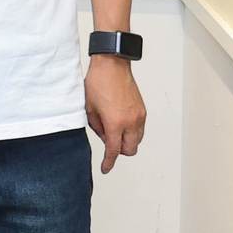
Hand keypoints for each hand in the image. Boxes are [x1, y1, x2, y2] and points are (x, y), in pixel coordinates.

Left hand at [86, 56, 146, 173]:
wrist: (112, 65)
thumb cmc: (98, 83)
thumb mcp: (89, 109)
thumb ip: (98, 128)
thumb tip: (105, 138)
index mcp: (115, 123)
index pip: (113, 151)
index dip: (108, 162)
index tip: (106, 168)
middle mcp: (131, 121)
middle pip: (130, 150)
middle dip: (119, 151)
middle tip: (108, 143)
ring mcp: (139, 116)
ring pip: (137, 140)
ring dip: (126, 141)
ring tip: (113, 129)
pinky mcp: (142, 110)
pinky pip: (140, 129)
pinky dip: (132, 131)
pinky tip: (120, 122)